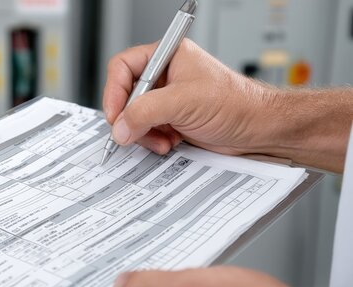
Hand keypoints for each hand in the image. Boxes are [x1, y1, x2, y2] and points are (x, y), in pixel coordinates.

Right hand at [102, 39, 273, 155]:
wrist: (258, 129)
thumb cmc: (236, 103)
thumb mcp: (183, 101)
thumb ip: (145, 112)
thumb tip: (120, 127)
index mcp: (167, 56)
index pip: (124, 67)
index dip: (114, 91)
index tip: (115, 114)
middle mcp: (165, 76)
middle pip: (126, 95)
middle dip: (130, 118)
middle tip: (132, 132)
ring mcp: (168, 99)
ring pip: (135, 117)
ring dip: (143, 133)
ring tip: (161, 139)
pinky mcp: (172, 120)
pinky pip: (147, 130)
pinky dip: (153, 140)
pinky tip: (170, 142)